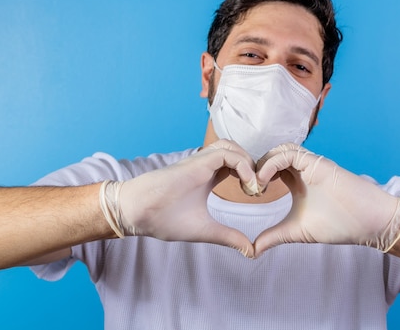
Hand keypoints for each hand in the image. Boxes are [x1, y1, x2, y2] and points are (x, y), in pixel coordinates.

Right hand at [100, 140, 256, 256]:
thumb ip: (228, 236)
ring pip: (232, 147)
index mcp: (208, 177)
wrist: (139, 213)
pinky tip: (247, 185)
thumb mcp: (206, 230)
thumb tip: (251, 251)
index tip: (257, 195)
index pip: (236, 165)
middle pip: (237, 152)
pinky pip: (227, 153)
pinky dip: (242, 165)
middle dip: (253, 166)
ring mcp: (201, 161)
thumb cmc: (164, 219)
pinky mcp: (198, 161)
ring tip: (253, 186)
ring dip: (248, 162)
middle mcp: (206, 165)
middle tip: (259, 189)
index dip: (251, 175)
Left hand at [253, 143, 399, 256]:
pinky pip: (288, 153)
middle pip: (271, 155)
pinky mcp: (317, 163)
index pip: (269, 167)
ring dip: (263, 164)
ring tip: (255, 186)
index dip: (255, 175)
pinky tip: (264, 182)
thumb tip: (253, 250)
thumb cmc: (338, 224)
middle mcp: (302, 167)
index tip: (247, 193)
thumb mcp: (297, 231)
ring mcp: (310, 164)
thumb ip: (274, 236)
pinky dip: (272, 164)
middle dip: (255, 167)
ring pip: (279, 150)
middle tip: (247, 188)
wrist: (368, 222)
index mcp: (297, 179)